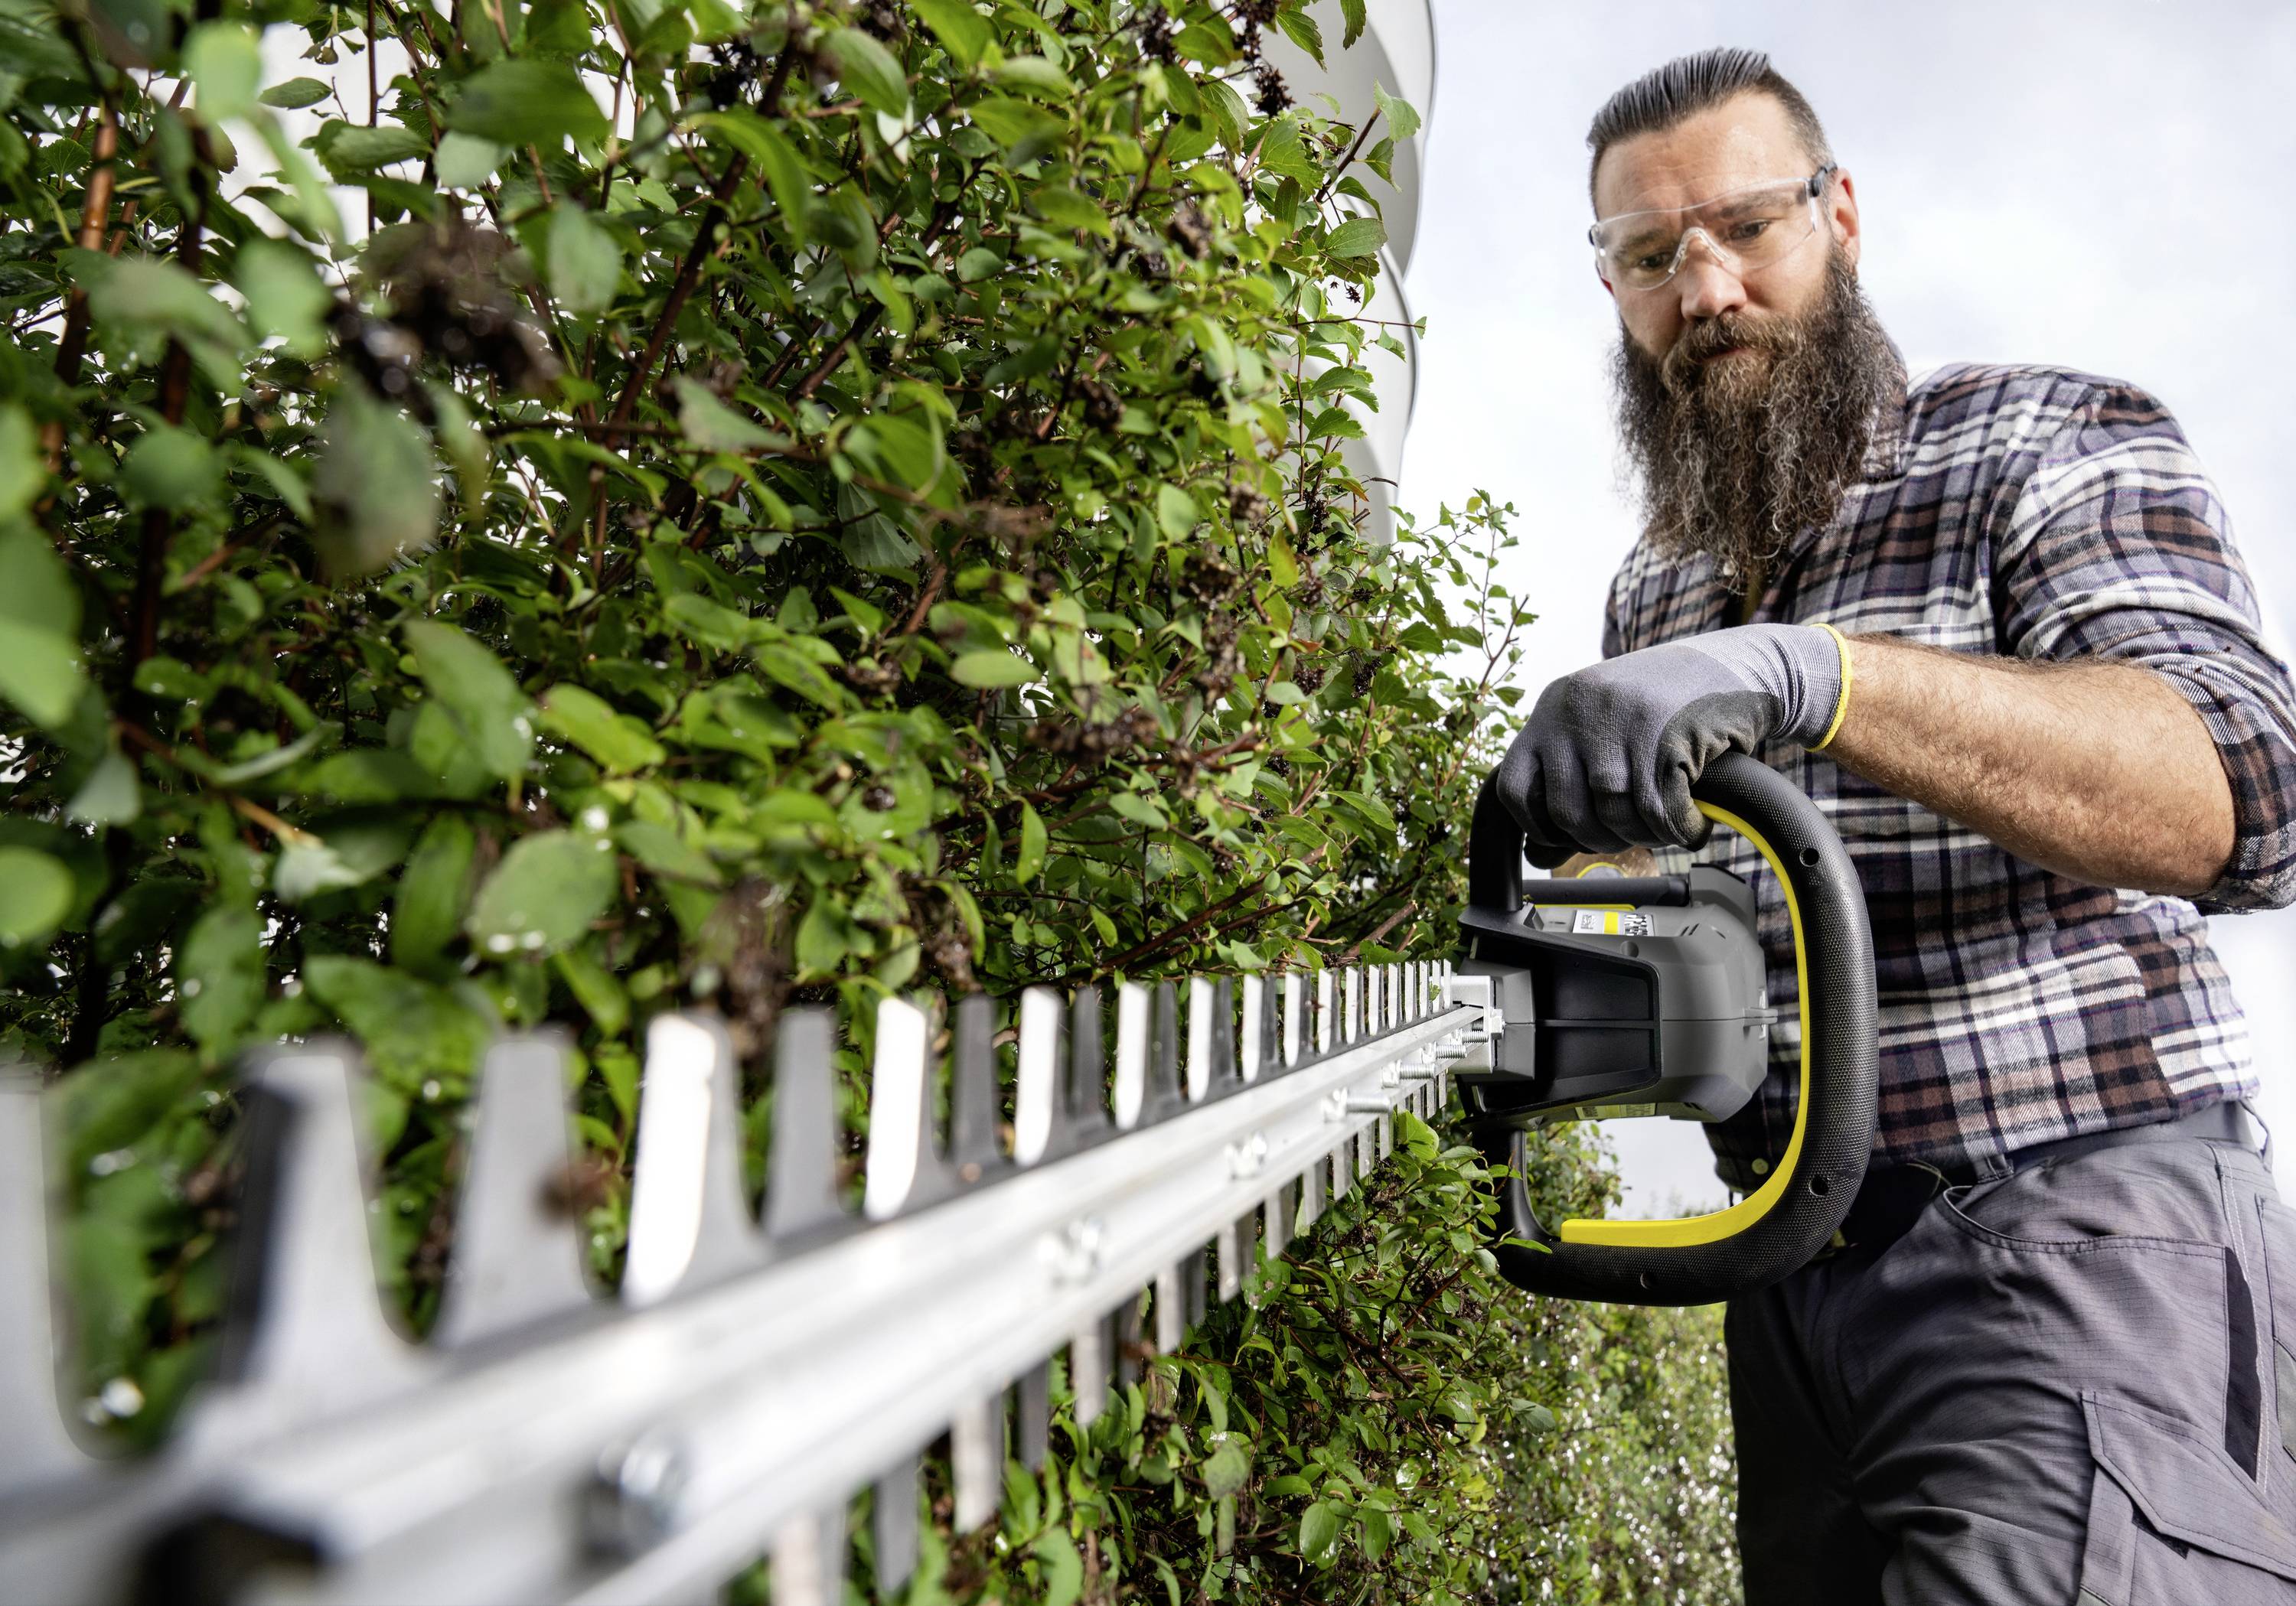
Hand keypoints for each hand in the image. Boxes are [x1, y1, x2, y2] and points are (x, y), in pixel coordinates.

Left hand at [1495, 624, 1849, 864]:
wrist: (1740, 665)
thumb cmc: (1667, 708)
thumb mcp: (1604, 727)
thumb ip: (1570, 780)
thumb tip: (1539, 854)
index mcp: (1553, 707)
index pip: (1513, 787)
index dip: (1537, 827)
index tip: (1566, 838)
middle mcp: (1579, 709)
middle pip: (1567, 811)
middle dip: (1601, 839)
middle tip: (1631, 835)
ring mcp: (1623, 719)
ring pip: (1615, 813)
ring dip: (1645, 836)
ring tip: (1665, 827)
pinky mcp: (1669, 734)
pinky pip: (1662, 811)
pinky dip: (1680, 830)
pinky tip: (1693, 823)